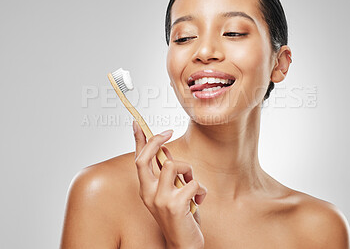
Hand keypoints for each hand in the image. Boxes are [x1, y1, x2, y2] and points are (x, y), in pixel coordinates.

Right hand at [133, 121, 206, 248]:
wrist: (183, 244)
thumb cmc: (180, 216)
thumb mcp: (172, 192)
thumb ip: (168, 174)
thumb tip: (168, 153)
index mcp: (146, 189)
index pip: (138, 160)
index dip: (138, 141)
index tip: (137, 123)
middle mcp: (148, 193)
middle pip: (145, 158)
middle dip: (156, 141)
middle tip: (168, 132)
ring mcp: (160, 200)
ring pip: (174, 165)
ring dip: (189, 172)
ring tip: (193, 186)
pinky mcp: (175, 206)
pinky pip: (193, 183)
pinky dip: (201, 191)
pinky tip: (199, 202)